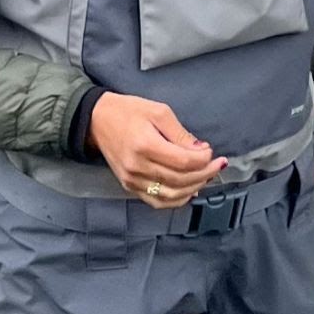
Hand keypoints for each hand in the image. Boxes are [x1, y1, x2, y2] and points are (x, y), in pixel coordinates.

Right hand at [91, 93, 223, 208]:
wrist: (97, 120)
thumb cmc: (128, 111)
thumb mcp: (159, 112)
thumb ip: (181, 134)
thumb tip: (201, 150)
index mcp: (145, 145)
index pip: (183, 162)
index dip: (203, 159)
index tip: (210, 151)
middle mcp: (138, 167)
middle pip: (180, 180)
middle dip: (204, 173)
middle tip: (217, 164)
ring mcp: (132, 180)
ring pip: (171, 195)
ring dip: (194, 188)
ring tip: (206, 176)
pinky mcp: (129, 186)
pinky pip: (157, 202)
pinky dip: (177, 199)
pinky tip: (189, 190)